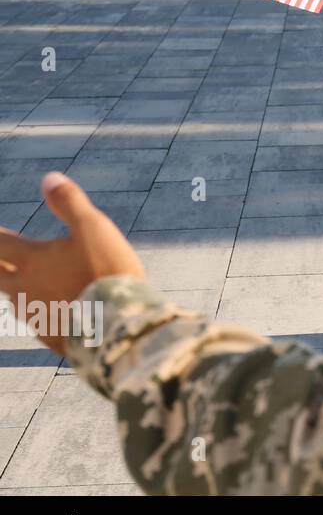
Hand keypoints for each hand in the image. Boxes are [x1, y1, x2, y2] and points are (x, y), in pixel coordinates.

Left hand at [0, 172, 144, 355]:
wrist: (119, 323)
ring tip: (22, 283)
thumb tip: (49, 178)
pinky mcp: (50, 336)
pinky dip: (39, 311)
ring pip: (16, 299)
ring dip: (16, 287)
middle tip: (1, 257)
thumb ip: (69, 202)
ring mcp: (35, 315)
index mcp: (32, 261)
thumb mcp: (94, 228)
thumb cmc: (106, 270)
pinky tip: (50, 311)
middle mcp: (24, 289)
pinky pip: (37, 321)